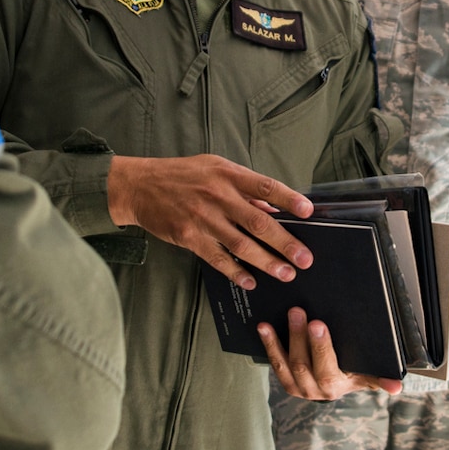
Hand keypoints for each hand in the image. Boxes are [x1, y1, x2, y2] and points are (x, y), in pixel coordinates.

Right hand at [107, 154, 312, 289]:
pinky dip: (235, 272)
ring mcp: (202, 218)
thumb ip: (244, 188)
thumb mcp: (215, 169)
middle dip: (284, 242)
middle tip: (304, 258)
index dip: (288, 199)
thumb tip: (273, 206)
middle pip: (258, 221)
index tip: (308, 212)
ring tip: (285, 274)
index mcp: (227, 174)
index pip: (265, 186)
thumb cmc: (182, 175)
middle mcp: (217, 195)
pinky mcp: (188, 236)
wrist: (140, 186)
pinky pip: (217, 258)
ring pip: (241, 244)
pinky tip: (250, 281)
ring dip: (266, 262)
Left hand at [257, 306, 403, 399]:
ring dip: (280, 339)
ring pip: (286, 362)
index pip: (327, 369)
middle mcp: (314, 391)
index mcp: (335, 387)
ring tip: (278, 316)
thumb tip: (398, 386)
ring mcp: (297, 387)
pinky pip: (274, 362)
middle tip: (298, 311)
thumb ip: (379, 379)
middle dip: (299, 336)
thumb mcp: (366, 377)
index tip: (318, 324)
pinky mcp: (286, 380)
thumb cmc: (353, 375)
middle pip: (302, 363)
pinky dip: (269, 344)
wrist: (334, 387)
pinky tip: (263, 327)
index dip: (321, 348)